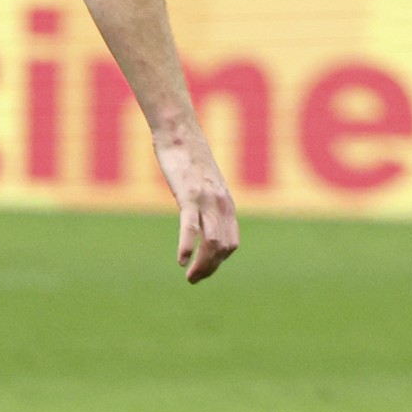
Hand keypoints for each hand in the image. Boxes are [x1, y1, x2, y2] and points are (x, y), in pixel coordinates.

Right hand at [155, 125, 237, 282]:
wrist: (179, 131)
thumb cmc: (188, 157)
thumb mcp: (204, 183)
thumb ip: (207, 201)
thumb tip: (202, 218)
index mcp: (226, 203)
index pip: (231, 242)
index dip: (219, 262)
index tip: (203, 270)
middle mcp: (221, 204)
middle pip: (224, 247)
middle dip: (210, 268)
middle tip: (194, 280)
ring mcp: (206, 200)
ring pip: (212, 242)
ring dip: (203, 265)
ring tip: (190, 278)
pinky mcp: (188, 194)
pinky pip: (191, 226)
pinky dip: (188, 246)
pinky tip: (181, 260)